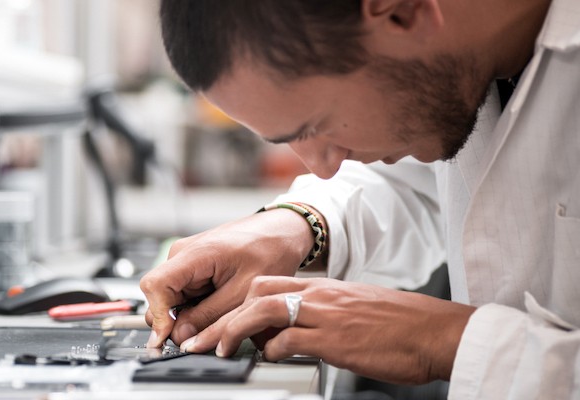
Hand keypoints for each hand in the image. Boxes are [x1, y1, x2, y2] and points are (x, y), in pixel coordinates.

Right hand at [140, 208, 318, 346]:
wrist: (281, 231)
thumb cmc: (270, 250)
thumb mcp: (243, 292)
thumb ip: (210, 315)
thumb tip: (181, 336)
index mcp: (193, 254)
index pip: (154, 286)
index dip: (159, 316)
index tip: (168, 339)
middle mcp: (182, 254)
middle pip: (159, 296)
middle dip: (174, 321)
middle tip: (201, 334)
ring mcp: (185, 259)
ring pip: (170, 298)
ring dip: (187, 314)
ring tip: (218, 313)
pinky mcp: (192, 266)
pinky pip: (183, 293)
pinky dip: (195, 306)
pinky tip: (218, 305)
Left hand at [181, 276, 475, 384]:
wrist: (435, 330)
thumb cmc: (402, 324)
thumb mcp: (357, 309)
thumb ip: (326, 314)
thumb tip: (298, 333)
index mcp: (325, 287)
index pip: (270, 284)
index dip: (243, 303)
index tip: (229, 321)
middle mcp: (320, 295)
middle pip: (258, 291)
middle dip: (229, 314)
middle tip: (213, 337)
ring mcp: (325, 314)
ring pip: (263, 311)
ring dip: (236, 330)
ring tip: (223, 349)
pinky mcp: (333, 338)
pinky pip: (288, 339)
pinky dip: (270, 349)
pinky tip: (269, 358)